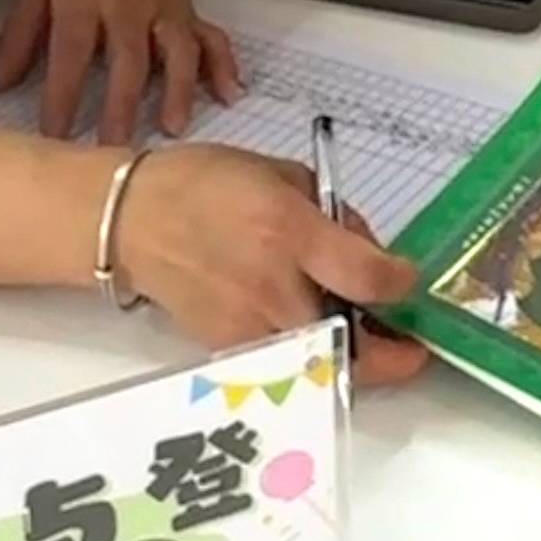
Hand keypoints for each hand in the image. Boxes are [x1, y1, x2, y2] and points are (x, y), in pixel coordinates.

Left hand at [0, 0, 237, 144]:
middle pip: (129, 57)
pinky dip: (224, 67)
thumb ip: (19, 33)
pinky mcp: (191, 15)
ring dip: (178, 90)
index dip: (62, 95)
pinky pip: (212, 40)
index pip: (71, 50)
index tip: (52, 138)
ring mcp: (165, 9)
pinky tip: (230, 95)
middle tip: (114, 151)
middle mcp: (128, 2)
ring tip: (172, 129)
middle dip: (122, 105)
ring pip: (178, 51)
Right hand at [112, 148, 427, 380]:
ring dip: (355, 361)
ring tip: (371, 343)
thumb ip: (332, 213)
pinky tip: (322, 337)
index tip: (407, 282)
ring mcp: (247, 323)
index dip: (400, 286)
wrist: (130, 220)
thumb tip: (368, 251)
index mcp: (288, 230)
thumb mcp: (281, 175)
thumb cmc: (206, 184)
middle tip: (410, 346)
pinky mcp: (227, 347)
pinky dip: (313, 358)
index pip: (365, 276)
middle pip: (350, 342)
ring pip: (321, 364)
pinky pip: (287, 364)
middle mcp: (272, 285)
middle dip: (390, 353)